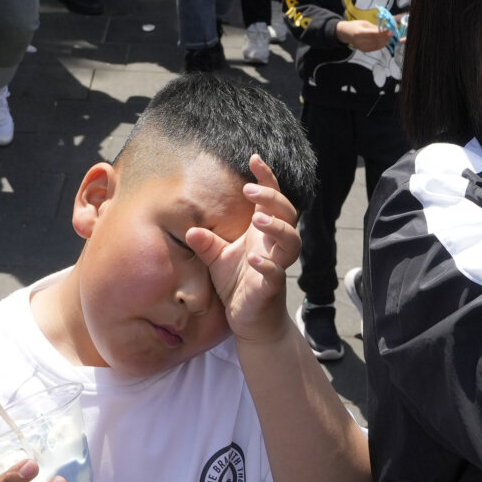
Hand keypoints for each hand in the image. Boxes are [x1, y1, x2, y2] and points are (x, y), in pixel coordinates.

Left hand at [182, 155, 300, 345]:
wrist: (251, 322)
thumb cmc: (237, 285)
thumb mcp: (217, 260)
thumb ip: (206, 242)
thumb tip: (189, 228)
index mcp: (262, 233)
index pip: (271, 200)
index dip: (267, 178)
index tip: (254, 158)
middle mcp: (274, 246)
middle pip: (287, 213)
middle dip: (272, 198)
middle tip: (250, 190)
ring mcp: (277, 266)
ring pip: (292, 241)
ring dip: (277, 228)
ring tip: (257, 220)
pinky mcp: (272, 288)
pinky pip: (276, 274)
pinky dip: (268, 265)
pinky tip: (254, 260)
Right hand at [334, 19, 387, 52]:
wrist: (345, 33)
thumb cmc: (354, 26)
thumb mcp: (364, 23)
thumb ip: (373, 27)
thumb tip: (384, 30)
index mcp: (358, 32)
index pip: (373, 34)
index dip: (382, 33)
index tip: (389, 30)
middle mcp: (359, 41)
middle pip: (375, 40)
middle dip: (385, 37)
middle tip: (391, 33)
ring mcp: (361, 47)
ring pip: (376, 45)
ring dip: (384, 42)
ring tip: (388, 37)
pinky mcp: (363, 50)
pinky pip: (374, 48)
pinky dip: (381, 45)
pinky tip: (384, 41)